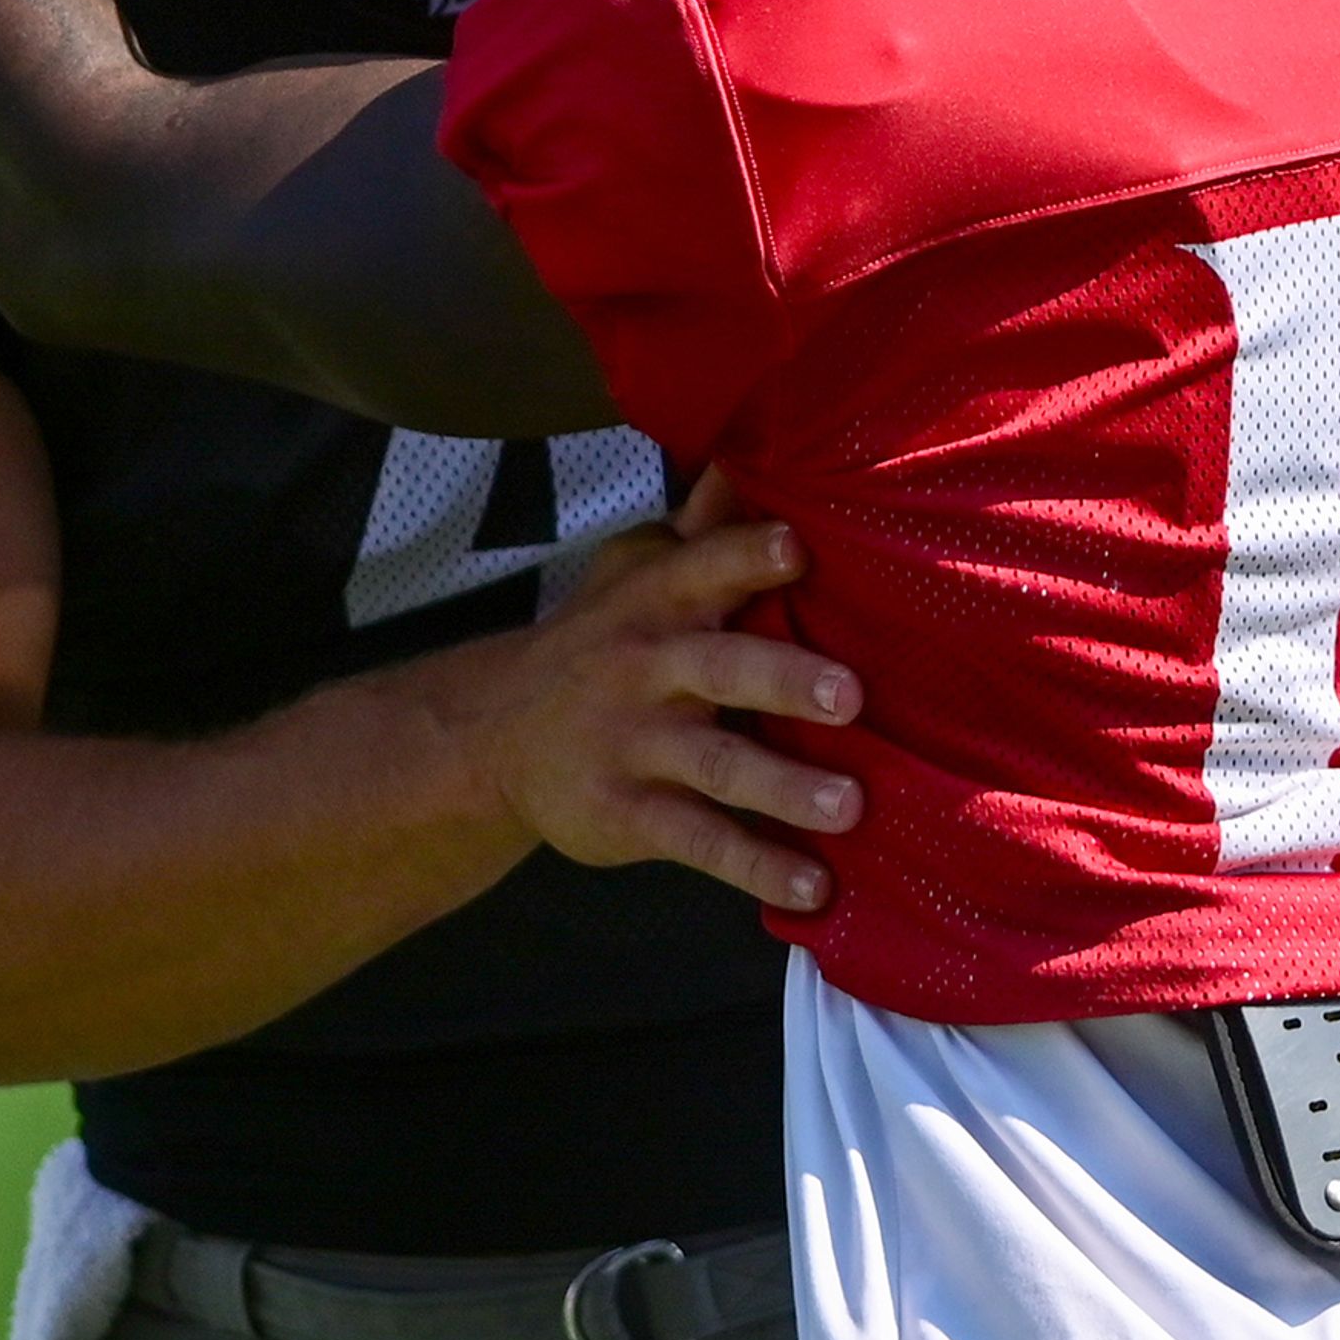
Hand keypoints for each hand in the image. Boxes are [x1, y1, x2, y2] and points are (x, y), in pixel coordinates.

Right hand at [437, 492, 863, 913]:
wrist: (490, 734)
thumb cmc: (597, 644)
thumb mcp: (633, 576)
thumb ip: (698, 528)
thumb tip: (752, 453)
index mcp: (656, 603)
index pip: (701, 569)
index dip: (746, 557)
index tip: (797, 550)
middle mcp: (647, 669)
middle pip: (719, 669)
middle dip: (783, 680)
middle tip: (850, 697)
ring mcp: (635, 746)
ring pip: (715, 766)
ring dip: (782, 787)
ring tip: (848, 806)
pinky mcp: (627, 813)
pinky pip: (700, 841)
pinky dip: (756, 866)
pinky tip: (813, 886)